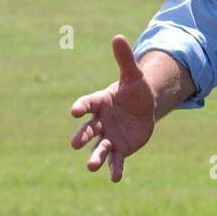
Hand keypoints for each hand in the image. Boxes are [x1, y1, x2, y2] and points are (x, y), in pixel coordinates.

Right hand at [70, 35, 155, 181]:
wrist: (142, 108)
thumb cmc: (134, 90)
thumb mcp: (133, 75)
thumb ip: (124, 59)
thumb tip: (118, 36)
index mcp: (100, 102)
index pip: (88, 103)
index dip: (81, 107)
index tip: (74, 111)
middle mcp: (101, 121)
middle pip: (89, 129)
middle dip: (82, 136)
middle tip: (75, 144)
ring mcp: (109, 136)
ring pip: (99, 147)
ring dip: (95, 157)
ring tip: (91, 167)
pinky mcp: (120, 148)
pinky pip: (116, 160)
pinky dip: (115, 169)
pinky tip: (115, 179)